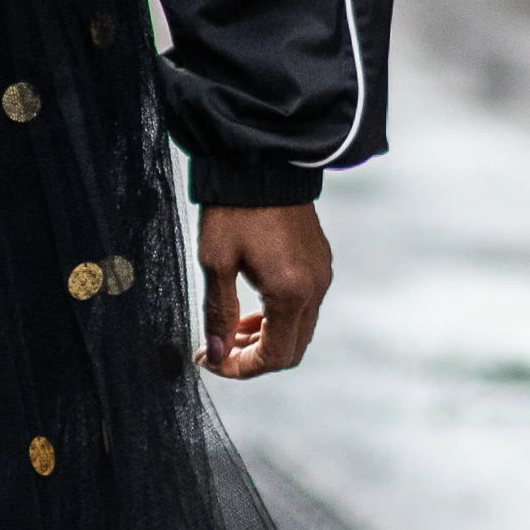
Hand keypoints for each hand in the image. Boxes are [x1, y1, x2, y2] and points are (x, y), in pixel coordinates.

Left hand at [198, 202, 330, 378]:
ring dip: (265, 338)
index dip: (240, 368)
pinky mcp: (319, 261)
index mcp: (291, 292)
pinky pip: (303, 306)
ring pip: (299, 329)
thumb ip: (219, 314)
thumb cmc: (233, 209)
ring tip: (228, 329)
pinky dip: (277, 317)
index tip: (208, 361)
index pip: (274, 356)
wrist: (261, 161)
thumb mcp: (216, 262)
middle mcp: (315, 288)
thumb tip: (216, 355)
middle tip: (215, 350)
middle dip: (252, 358)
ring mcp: (321, 274)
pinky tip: (249, 307)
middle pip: (291, 349)